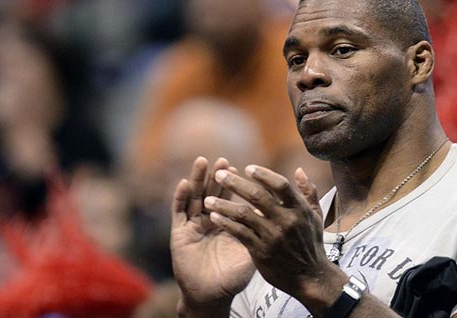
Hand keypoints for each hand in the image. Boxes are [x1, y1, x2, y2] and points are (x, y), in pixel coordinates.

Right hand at [170, 157, 254, 309]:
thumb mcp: (251, 251)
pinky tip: (184, 183)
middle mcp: (209, 220)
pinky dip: (180, 197)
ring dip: (197, 179)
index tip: (244, 169)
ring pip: (195, 197)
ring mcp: (194, 225)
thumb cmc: (234, 276)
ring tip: (202, 162)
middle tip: (223, 160)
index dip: (237, 184)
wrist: (213, 296)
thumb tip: (277, 212)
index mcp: (228, 223)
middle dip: (217, 176)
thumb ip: (261, 232)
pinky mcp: (179, 233)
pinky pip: (179, 212)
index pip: (232, 198)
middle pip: (213, 192)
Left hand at [204, 165, 334, 300]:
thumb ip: (308, 191)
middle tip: (218, 174)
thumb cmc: (311, 243)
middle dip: (235, 183)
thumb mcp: (316, 216)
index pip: (280, 184)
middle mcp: (286, 220)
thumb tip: (298, 170)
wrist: (310, 277)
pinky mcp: (261, 251)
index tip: (248, 168)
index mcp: (299, 209)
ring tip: (207, 199)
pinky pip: (239, 233)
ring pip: (243, 214)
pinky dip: (226, 223)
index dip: (263, 174)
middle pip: (257, 195)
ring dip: (223, 205)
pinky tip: (214, 216)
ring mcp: (272, 236)